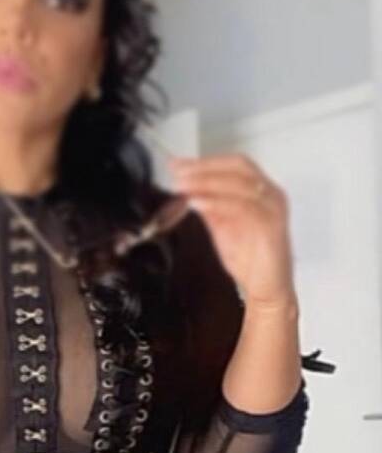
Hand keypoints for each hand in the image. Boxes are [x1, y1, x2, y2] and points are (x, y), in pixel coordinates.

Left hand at [168, 152, 297, 307]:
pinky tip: (198, 204)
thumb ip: (210, 207)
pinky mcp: (272, 226)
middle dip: (205, 168)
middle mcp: (271, 195)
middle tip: (179, 173)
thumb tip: (188, 190)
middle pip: (239, 168)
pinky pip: (242, 207)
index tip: (178, 165)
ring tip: (183, 187)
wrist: (267, 289)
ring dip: (207, 182)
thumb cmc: (251, 260)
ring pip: (240, 184)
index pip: (234, 165)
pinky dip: (217, 203)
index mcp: (262, 191)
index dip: (205, 162)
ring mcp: (273, 208)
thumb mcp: (223, 227)